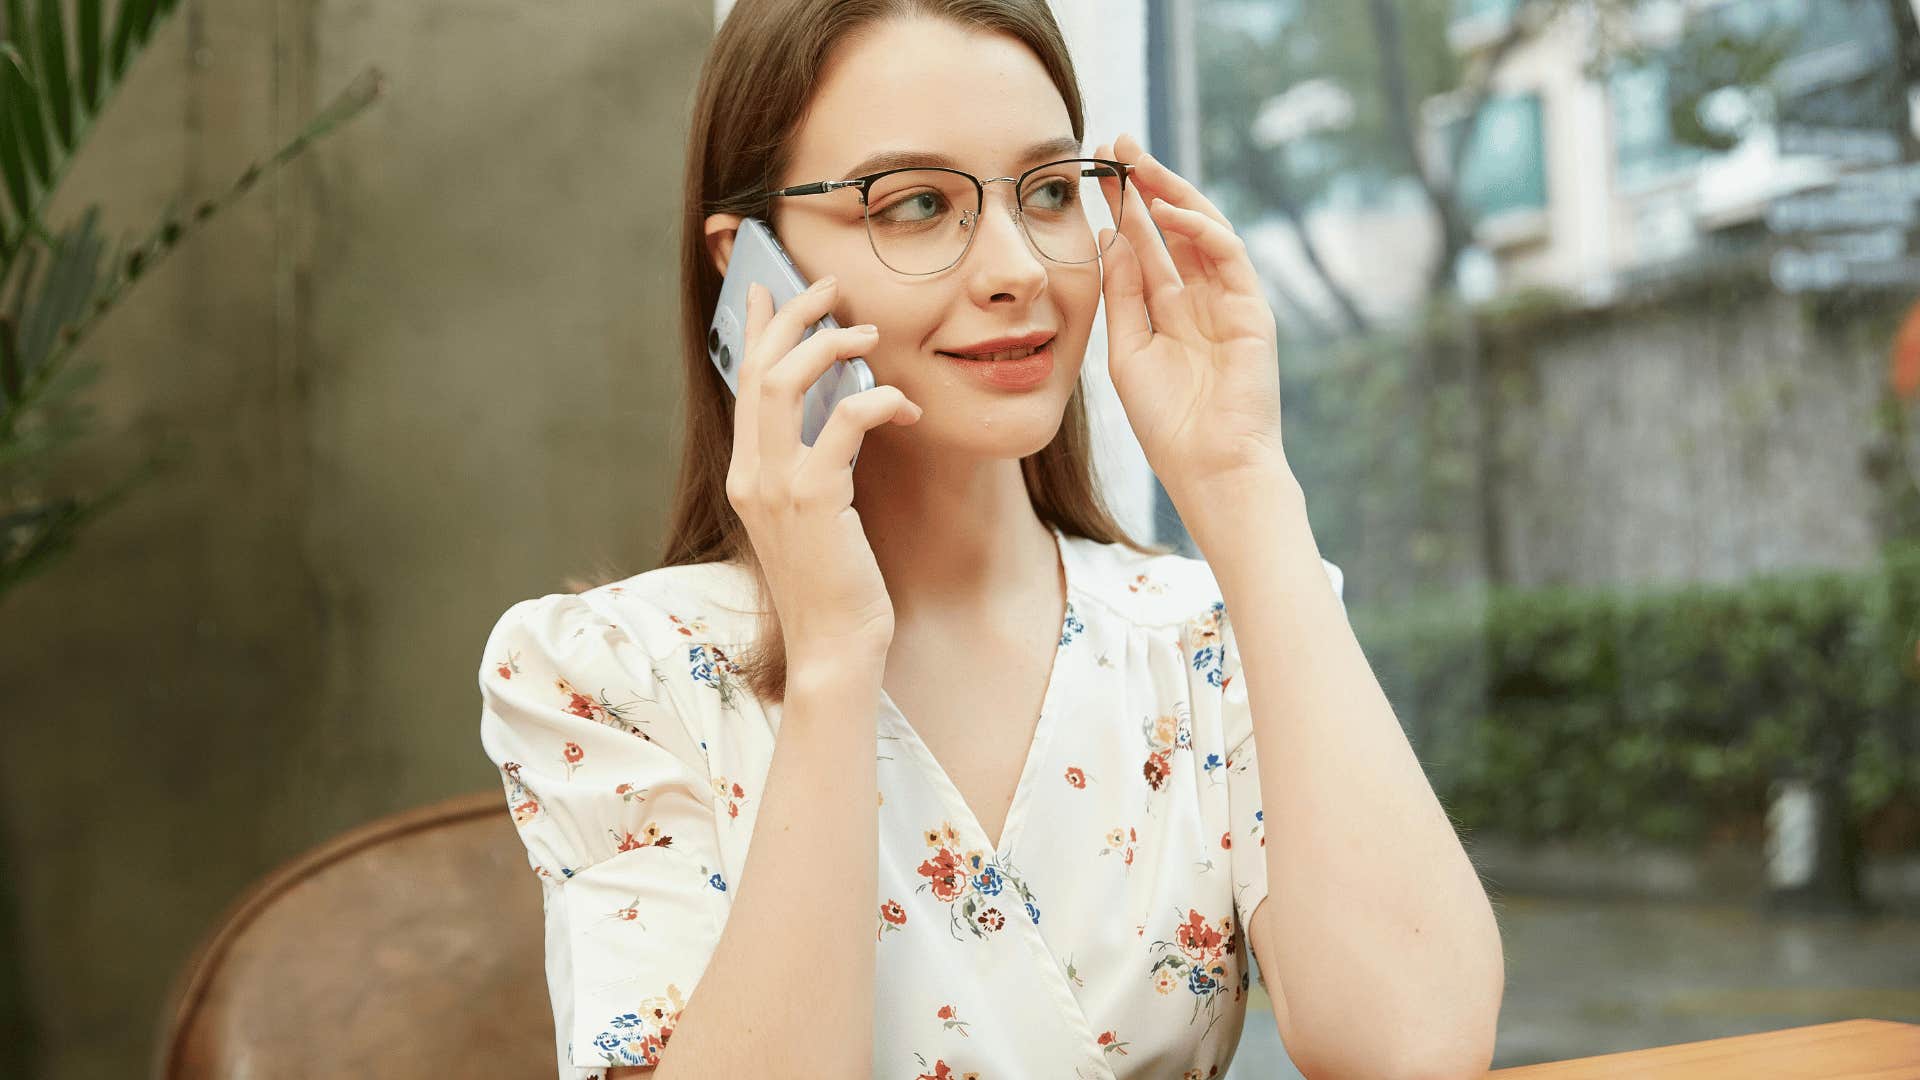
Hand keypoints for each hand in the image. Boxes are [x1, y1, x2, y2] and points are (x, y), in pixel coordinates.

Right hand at [726, 277, 922, 671]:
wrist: (833, 648)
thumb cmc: (834, 586)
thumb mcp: (814, 517)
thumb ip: (812, 465)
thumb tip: (836, 412)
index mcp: (745, 476)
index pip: (742, 384)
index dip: (756, 329)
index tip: (768, 288)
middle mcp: (750, 475)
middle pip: (758, 367)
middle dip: (794, 315)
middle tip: (831, 287)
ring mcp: (776, 487)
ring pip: (786, 381)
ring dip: (830, 344)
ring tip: (868, 332)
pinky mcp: (814, 500)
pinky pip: (843, 422)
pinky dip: (877, 400)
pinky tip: (905, 407)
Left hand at [1092, 132, 1286, 498]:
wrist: (1209, 468)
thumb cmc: (1167, 424)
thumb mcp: (1128, 351)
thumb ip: (1123, 295)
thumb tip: (1111, 237)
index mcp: (1170, 311)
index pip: (1147, 247)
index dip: (1123, 210)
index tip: (1096, 174)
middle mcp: (1202, 300)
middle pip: (1175, 229)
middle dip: (1149, 186)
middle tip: (1118, 146)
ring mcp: (1230, 303)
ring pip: (1206, 232)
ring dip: (1175, 194)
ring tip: (1141, 163)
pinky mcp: (1254, 311)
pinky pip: (1230, 256)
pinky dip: (1203, 229)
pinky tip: (1170, 210)